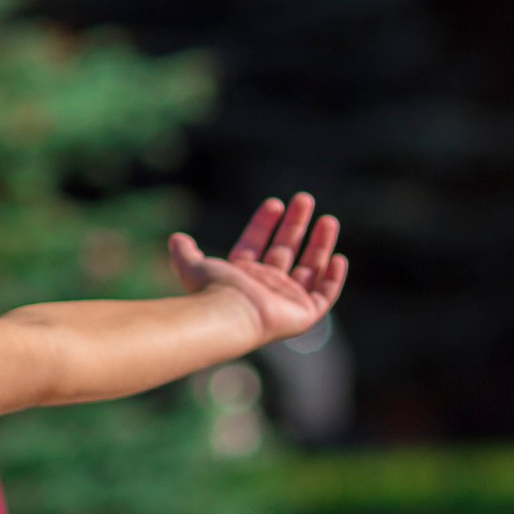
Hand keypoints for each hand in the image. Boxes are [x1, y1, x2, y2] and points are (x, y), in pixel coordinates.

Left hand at [170, 193, 346, 346]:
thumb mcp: (193, 267)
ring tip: (328, 219)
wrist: (230, 315)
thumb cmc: (213, 291)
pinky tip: (338, 258)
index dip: (264, 224)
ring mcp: (286, 301)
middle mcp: (265, 288)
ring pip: (309, 268)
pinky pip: (324, 295)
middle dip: (295, 225)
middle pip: (285, 251)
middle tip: (304, 199)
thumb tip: (176, 239)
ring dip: (319, 244)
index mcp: (242, 277)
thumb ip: (184, 253)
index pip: (256, 244)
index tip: (274, 203)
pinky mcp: (304, 314)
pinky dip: (332, 279)